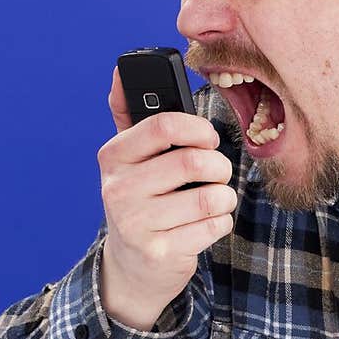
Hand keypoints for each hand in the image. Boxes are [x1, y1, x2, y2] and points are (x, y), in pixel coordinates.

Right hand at [99, 67, 236, 328]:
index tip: (209, 138)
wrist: (132, 266)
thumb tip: (121, 72)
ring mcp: (137, 223)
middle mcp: (119, 189)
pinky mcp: (160, 252)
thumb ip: (130, 115)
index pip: (163, 125)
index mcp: (113, 156)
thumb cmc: (142, 199)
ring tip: (214, 199)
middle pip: (194, 162)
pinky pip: (215, 225)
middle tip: (216, 173)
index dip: (199, 128)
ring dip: (225, 197)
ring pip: (210, 197)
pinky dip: (221, 222)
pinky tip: (205, 224)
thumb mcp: (130, 159)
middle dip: (219, 166)